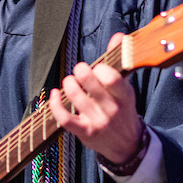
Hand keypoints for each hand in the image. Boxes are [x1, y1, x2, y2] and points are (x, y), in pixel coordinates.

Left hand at [48, 33, 143, 164]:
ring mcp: (98, 121)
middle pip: (90, 82)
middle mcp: (112, 109)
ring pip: (75, 96)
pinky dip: (55, 103)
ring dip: (68, 83)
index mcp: (125, 95)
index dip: (100, 68)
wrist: (127, 145)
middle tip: (80, 70)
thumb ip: (119, 62)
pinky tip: (55, 94)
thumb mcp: (125, 88)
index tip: (97, 68)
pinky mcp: (85, 133)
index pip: (112, 78)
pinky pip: (64, 117)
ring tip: (70, 82)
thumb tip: (118, 36)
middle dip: (80, 70)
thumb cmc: (123, 110)